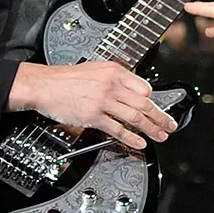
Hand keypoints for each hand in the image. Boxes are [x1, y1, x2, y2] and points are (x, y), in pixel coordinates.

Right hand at [8, 61, 177, 149]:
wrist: (43, 85)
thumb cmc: (65, 79)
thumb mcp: (95, 69)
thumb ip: (115, 79)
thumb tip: (133, 91)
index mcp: (114, 71)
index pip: (144, 86)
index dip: (153, 100)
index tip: (158, 108)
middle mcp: (112, 85)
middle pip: (144, 103)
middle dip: (161, 117)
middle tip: (170, 125)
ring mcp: (103, 101)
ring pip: (135, 117)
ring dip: (151, 129)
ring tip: (160, 136)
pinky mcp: (94, 116)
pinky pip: (118, 129)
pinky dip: (131, 138)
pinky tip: (140, 143)